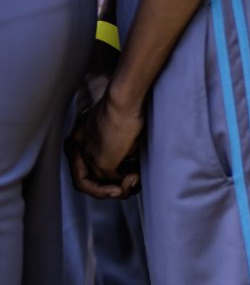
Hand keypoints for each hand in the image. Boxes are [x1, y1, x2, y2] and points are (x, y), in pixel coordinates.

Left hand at [68, 82, 143, 199]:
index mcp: (77, 137)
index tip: (120, 175)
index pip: (82, 166)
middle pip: (86, 180)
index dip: (99, 175)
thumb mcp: (113, 126)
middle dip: (107, 188)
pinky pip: (112, 182)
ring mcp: (89, 157)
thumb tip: (128, 168)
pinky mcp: (102, 162)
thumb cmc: (124, 104)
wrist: (125, 98)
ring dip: (120, 187)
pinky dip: (124, 184)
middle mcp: (77, 149)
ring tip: (135, 182)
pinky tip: (135, 177)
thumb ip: (114, 146)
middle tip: (126, 187)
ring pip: (100, 183)